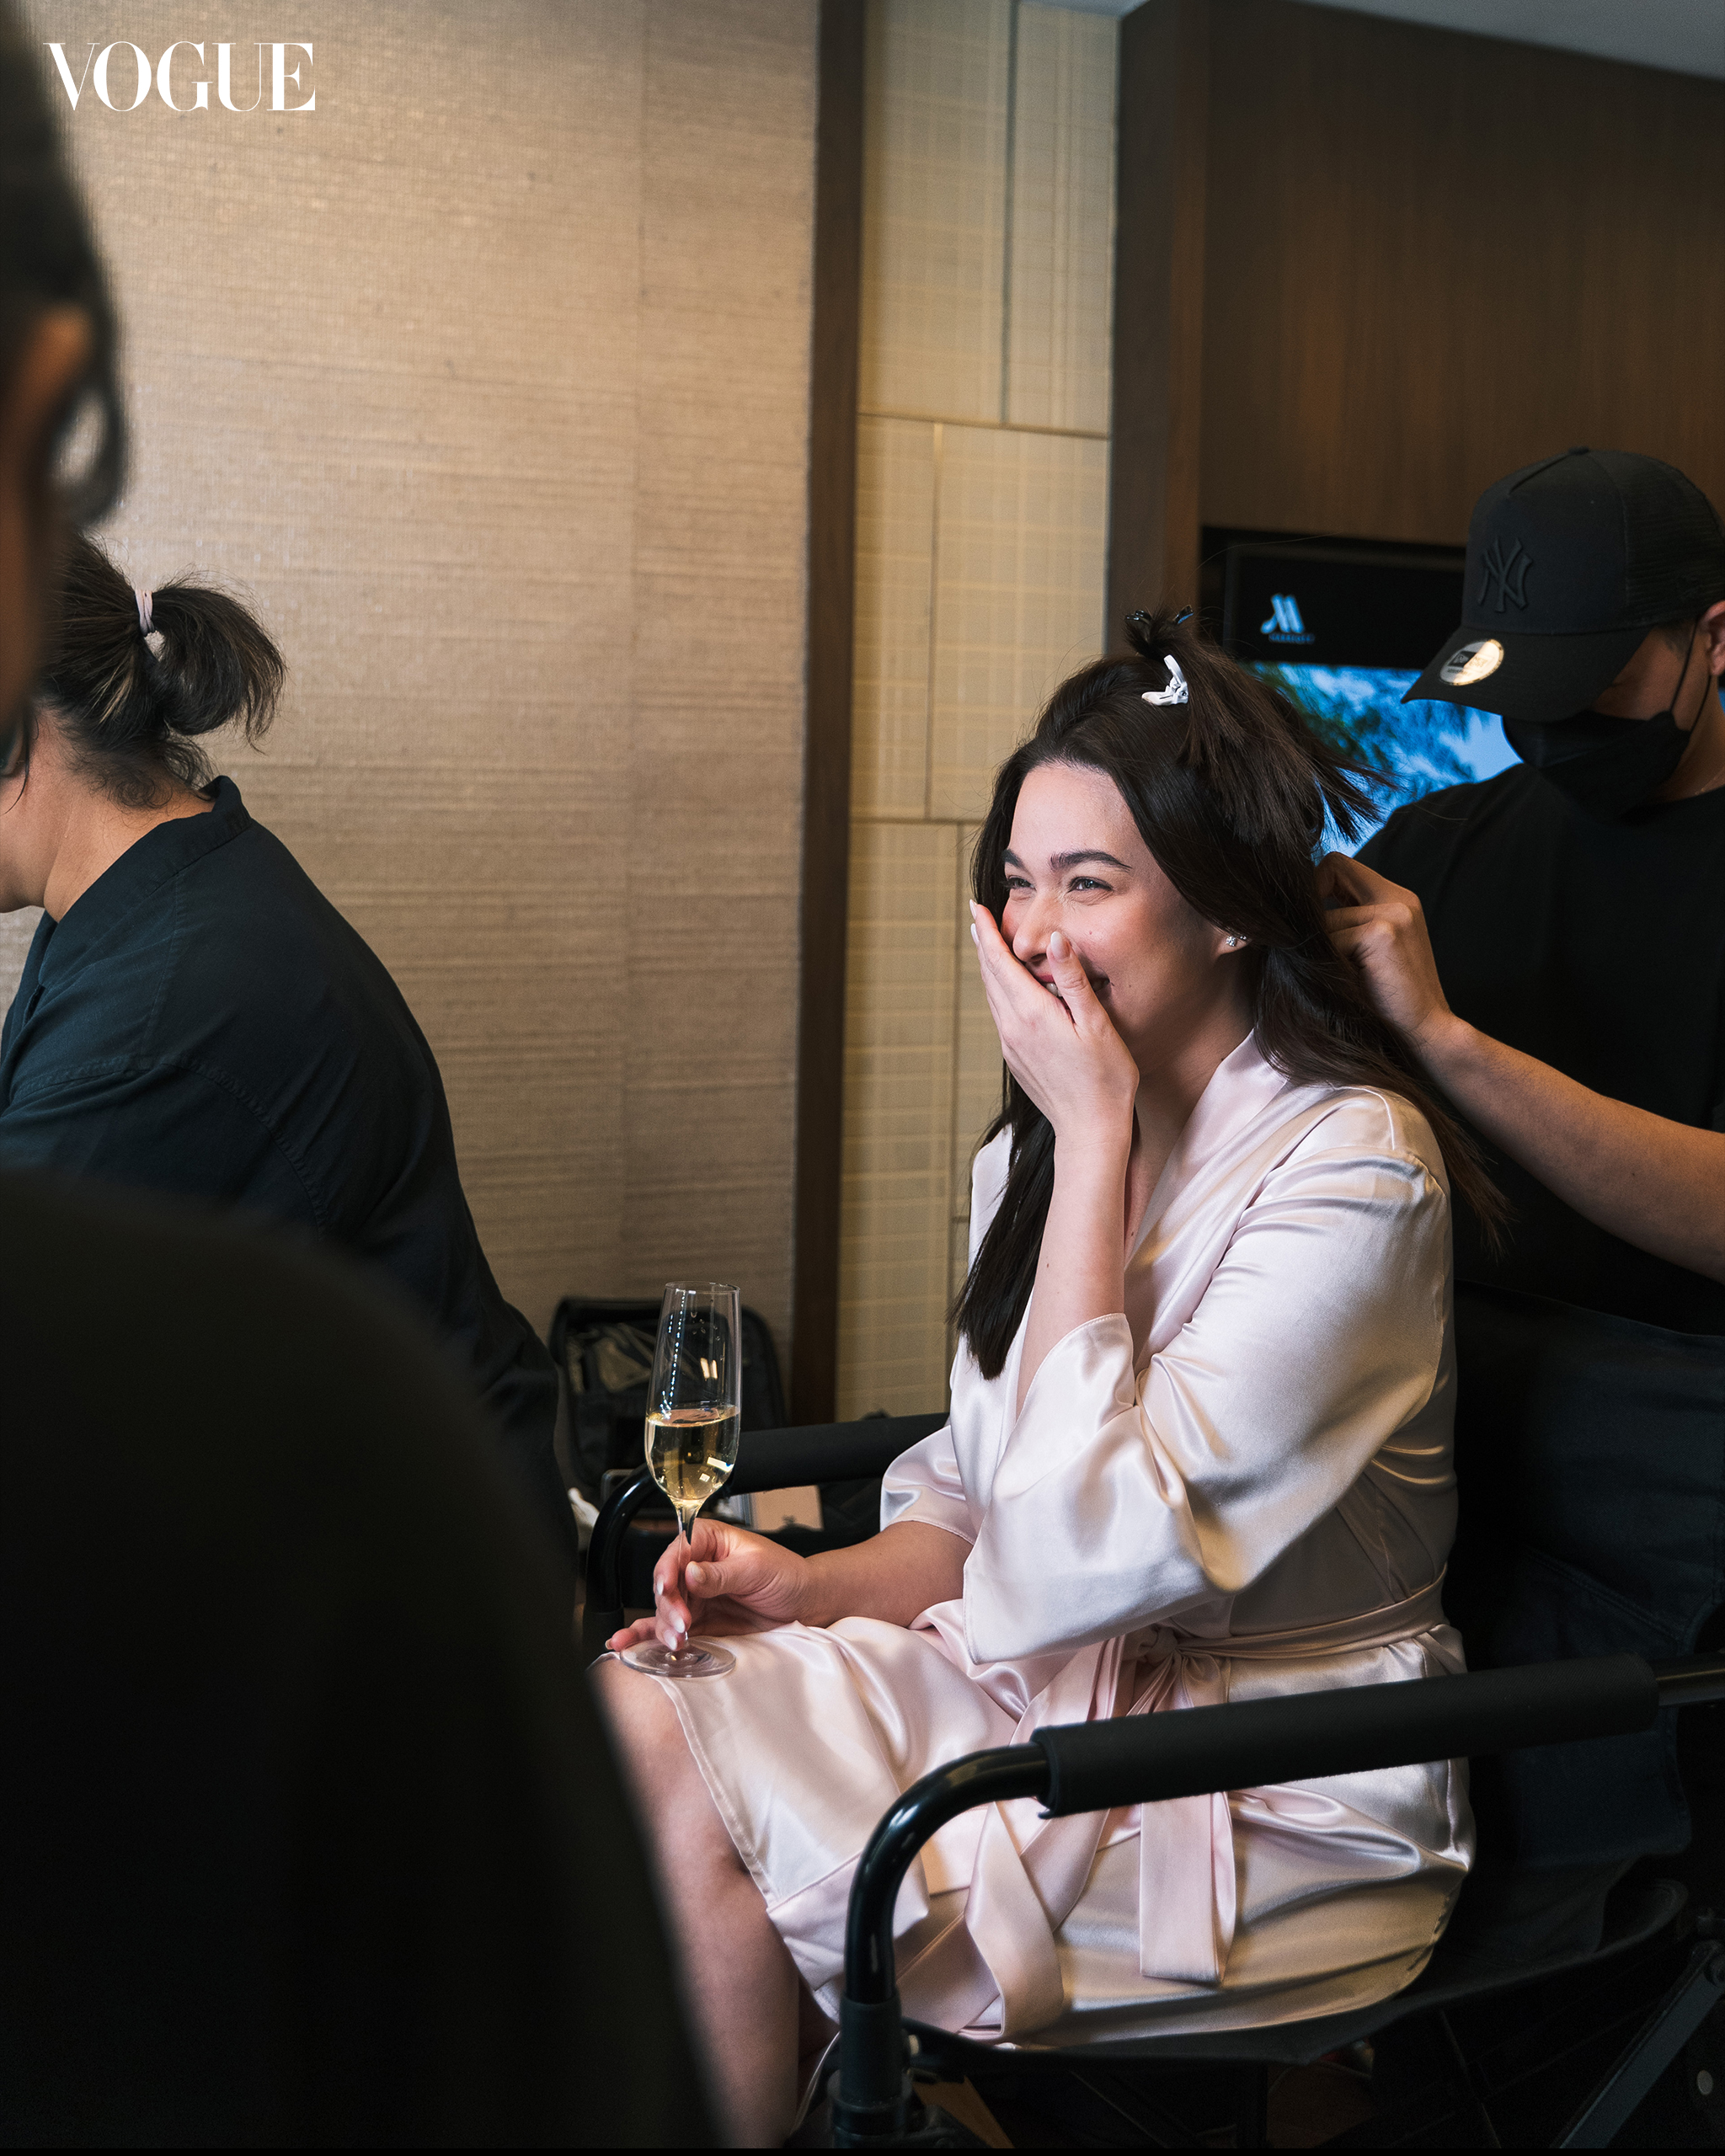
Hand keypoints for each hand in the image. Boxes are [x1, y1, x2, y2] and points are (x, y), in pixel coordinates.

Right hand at [606, 1514, 810, 1654]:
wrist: (805, 1604)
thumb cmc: (787, 1575)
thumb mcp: (756, 1569)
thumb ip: (721, 1574)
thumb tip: (691, 1573)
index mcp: (710, 1541)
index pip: (678, 1551)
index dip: (667, 1570)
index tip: (667, 1588)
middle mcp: (698, 1567)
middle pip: (667, 1584)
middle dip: (669, 1606)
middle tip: (683, 1624)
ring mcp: (697, 1596)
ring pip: (666, 1610)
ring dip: (665, 1626)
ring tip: (677, 1641)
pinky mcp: (700, 1620)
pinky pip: (671, 1627)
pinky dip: (651, 1635)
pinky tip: (631, 1643)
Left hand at [969, 903, 1138, 1154]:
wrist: (1089, 1130)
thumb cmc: (1104, 1080)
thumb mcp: (1097, 1024)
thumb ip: (1074, 980)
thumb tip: (1055, 939)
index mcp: (1031, 1014)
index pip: (999, 962)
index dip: (986, 932)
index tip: (975, 907)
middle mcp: (1012, 1028)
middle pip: (989, 976)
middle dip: (982, 944)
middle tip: (976, 917)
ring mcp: (1010, 1046)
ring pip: (991, 996)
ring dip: (988, 968)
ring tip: (986, 945)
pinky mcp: (1015, 1059)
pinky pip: (1000, 1015)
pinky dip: (998, 991)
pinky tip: (1007, 989)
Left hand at [1315, 852, 1460, 1055]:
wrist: (1425, 1032)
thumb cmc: (1388, 1000)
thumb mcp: (1365, 951)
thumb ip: (1343, 922)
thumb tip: (1286, 910)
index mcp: (1396, 898)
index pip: (1339, 864)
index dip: (1314, 883)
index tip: (1306, 918)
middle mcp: (1399, 898)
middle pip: (1331, 869)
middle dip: (1311, 905)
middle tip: (1310, 944)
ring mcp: (1394, 912)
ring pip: (1325, 918)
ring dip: (1320, 949)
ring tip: (1336, 977)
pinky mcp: (1383, 933)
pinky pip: (1330, 941)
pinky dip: (1328, 965)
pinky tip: (1345, 986)